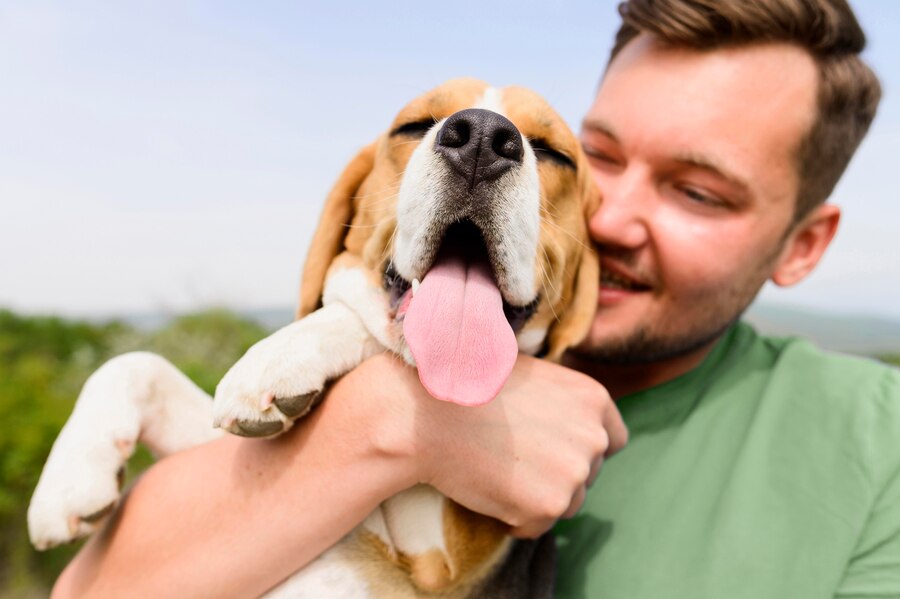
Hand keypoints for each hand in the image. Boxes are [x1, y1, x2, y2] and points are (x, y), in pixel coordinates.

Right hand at [338, 352, 627, 538]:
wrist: (426, 413)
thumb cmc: (468, 390)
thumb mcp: (532, 379)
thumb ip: (562, 405)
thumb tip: (571, 430)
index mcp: (592, 398)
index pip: (613, 439)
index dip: (582, 448)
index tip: (554, 451)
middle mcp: (593, 435)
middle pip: (588, 473)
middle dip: (556, 473)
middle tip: (512, 459)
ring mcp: (575, 472)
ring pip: (567, 502)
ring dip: (537, 497)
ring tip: (497, 470)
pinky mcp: (550, 504)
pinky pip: (538, 526)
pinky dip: (515, 518)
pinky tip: (489, 489)